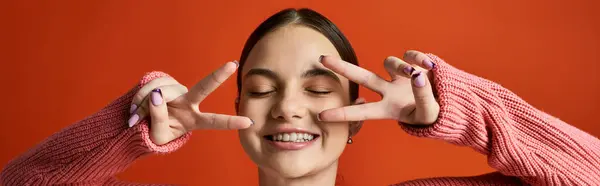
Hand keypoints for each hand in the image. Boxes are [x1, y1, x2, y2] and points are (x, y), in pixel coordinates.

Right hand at [129, 61, 252, 144]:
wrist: (139, 124)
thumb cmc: (154, 133)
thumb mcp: (158, 135)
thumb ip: (158, 119)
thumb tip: (157, 96)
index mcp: (193, 120)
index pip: (214, 121)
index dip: (230, 122)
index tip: (248, 122)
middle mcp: (189, 102)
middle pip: (204, 87)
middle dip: (218, 76)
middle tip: (233, 64)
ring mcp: (177, 91)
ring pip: (162, 91)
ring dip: (144, 104)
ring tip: (135, 117)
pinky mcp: (163, 83)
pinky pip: (151, 85)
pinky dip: (138, 98)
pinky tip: (134, 109)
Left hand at [318, 50, 439, 125]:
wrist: (451, 105)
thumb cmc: (434, 115)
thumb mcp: (428, 113)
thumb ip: (423, 96)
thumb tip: (417, 75)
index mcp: (389, 109)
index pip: (362, 112)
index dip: (342, 114)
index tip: (322, 115)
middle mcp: (389, 90)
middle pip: (361, 77)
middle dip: (342, 68)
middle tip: (322, 60)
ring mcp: (400, 76)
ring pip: (389, 62)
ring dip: (400, 66)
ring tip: (414, 74)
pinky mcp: (413, 63)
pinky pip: (411, 55)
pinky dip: (419, 58)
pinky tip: (429, 66)